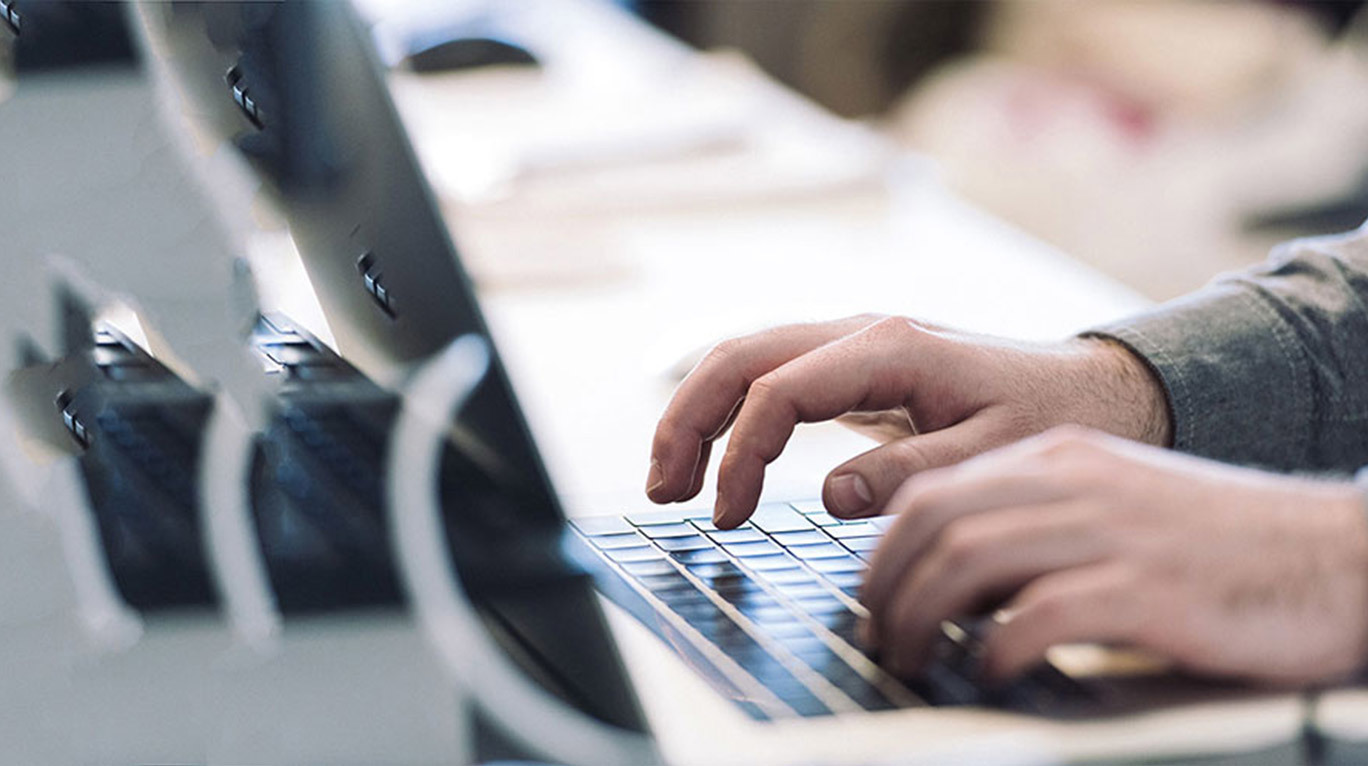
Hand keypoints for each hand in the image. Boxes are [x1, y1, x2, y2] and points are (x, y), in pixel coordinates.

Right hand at [646, 315, 1170, 527]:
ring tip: (671, 481)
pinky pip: (770, 374)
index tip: (728, 518)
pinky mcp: (852, 364)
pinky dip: (730, 411)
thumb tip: (832, 495)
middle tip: (663, 492)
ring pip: (745, 358)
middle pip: (739, 357)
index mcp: (888, 349)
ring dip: (698, 413)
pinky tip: (718, 454)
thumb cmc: (1049, 418)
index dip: (741, 456)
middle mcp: (858, 332)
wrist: (1091, 387)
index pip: (778, 391)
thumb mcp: (995, 455)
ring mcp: (851, 342)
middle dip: (687, 421)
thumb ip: (914, 474)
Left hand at [861, 426, 1367, 685]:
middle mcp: (1077, 483)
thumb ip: (1038, 528)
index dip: (885, 550)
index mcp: (1062, 460)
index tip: (873, 597)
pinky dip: (997, 647)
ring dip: (920, 618)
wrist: (1337, 553)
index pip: (934, 491)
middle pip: (934, 520)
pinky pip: (1042, 614)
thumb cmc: (1219, 545)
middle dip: (885, 586)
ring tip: (910, 662)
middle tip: (877, 638)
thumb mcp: (1114, 509)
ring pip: (968, 559)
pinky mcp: (1151, 589)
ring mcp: (1113, 532)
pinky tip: (991, 671)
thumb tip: (955, 584)